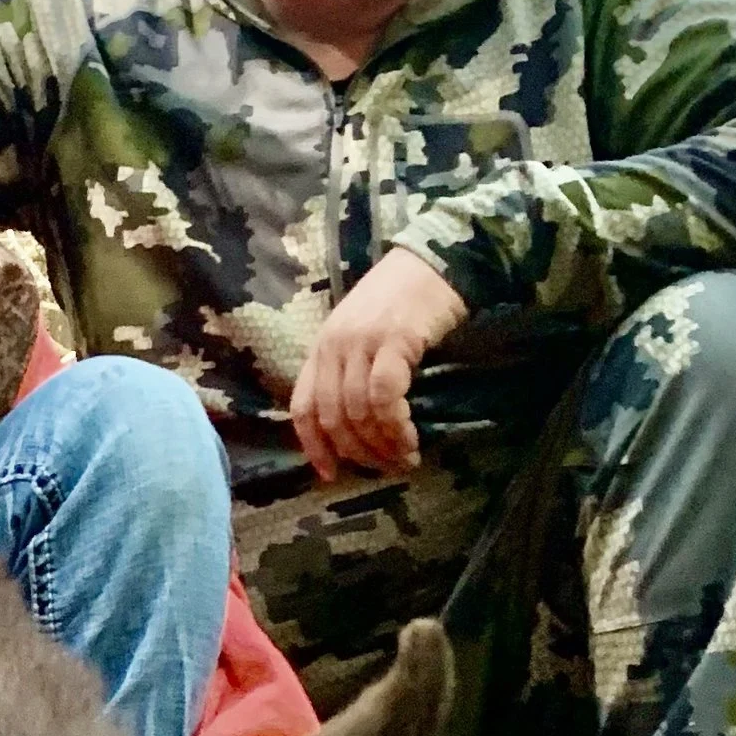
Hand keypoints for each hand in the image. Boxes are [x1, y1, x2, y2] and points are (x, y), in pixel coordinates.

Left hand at [289, 245, 467, 480]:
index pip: (302, 407)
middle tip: (384, 468)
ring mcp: (362, 342)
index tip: (330, 474)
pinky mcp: (393, 341)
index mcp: (321, 348)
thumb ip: (349, 371)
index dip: (313, 446)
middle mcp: (334, 346)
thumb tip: (353, 427)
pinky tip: (410, 439)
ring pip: (358, 412)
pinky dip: (395, 426)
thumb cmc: (400, 300)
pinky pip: (385, 397)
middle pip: (332, 417)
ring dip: (381, 445)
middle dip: (356, 452)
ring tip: (403, 459)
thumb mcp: (361, 335)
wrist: (433, 261)